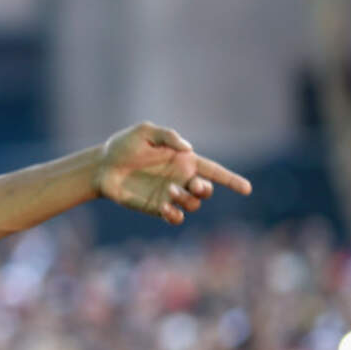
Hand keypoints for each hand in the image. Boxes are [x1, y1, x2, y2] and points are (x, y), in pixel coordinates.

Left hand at [93, 122, 251, 224]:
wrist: (102, 167)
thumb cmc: (123, 146)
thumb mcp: (144, 132)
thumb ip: (168, 136)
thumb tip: (188, 149)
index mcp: (183, 161)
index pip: (214, 171)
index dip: (231, 180)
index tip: (247, 189)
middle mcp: (180, 179)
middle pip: (206, 190)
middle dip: (205, 189)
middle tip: (194, 185)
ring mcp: (170, 195)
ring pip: (193, 205)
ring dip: (186, 199)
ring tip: (168, 190)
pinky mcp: (157, 208)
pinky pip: (176, 217)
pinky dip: (175, 215)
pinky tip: (165, 208)